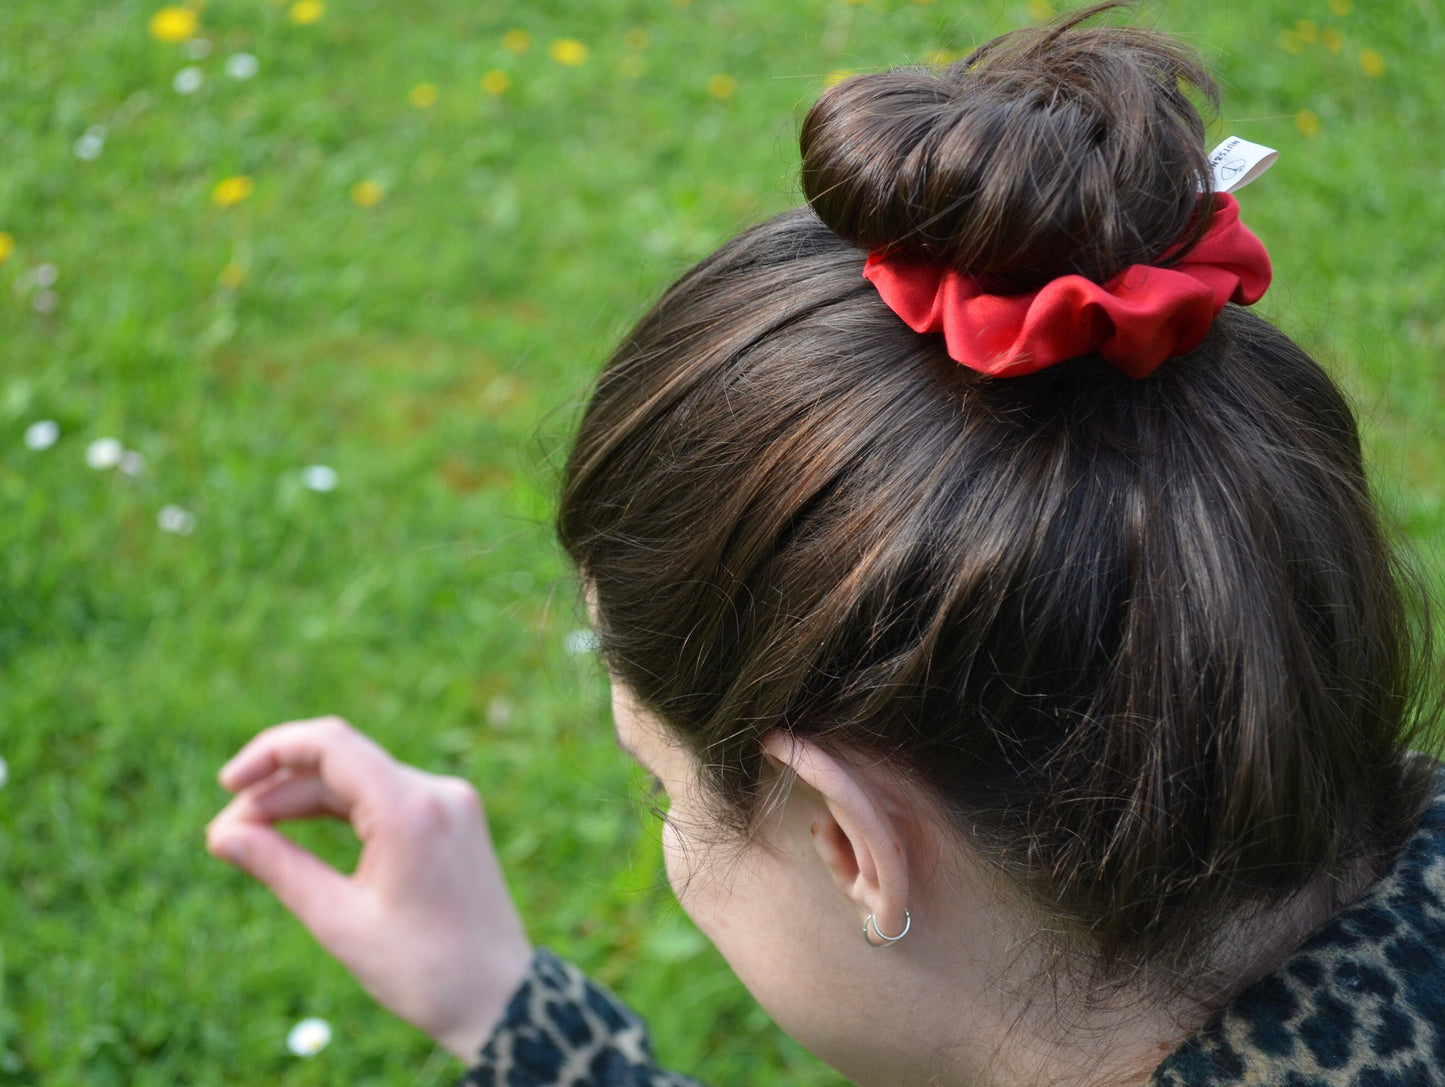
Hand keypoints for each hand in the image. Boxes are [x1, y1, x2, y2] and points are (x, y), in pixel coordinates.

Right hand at [206, 717, 531, 1061]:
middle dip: (277, 792)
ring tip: (251, 839)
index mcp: (412, 809)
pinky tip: (298, 833)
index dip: (271, 752)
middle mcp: (437, 791)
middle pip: (340, 764)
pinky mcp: (452, 817)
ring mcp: (450, 801)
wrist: (499, 997)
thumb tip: (223, 835)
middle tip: (224, 838)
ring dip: (304, 801)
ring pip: (360, 779)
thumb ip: (279, 868)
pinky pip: (386, 797)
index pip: (331, 744)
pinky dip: (340, 811)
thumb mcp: (339, 921)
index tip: (225, 785)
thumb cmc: (422, 970)